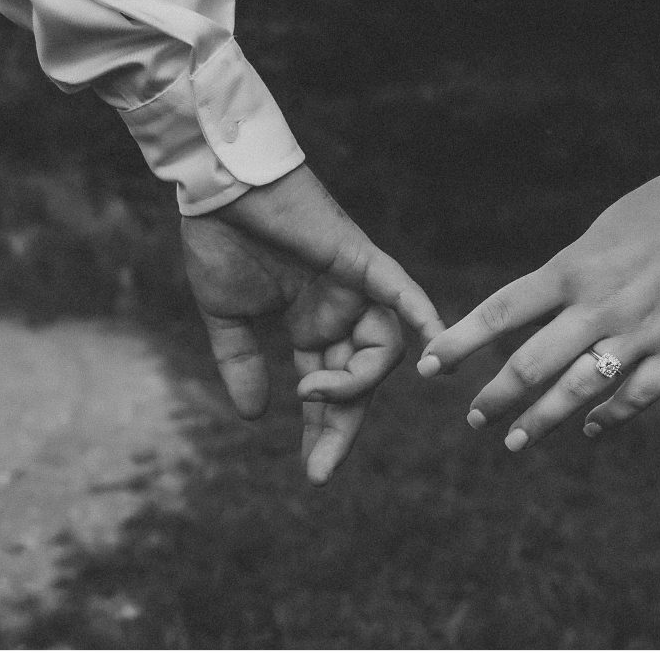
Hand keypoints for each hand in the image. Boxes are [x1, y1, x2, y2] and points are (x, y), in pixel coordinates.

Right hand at [181, 166, 417, 481]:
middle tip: (320, 468)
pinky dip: (423, 317)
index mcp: (313, 327)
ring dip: (352, 383)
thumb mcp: (229, 320)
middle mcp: (342, 313)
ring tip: (310, 390)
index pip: (330, 389)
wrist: (219, 188)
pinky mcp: (362, 262)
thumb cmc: (222, 242)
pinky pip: (403, 292)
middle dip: (342, 427)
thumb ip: (243, 365)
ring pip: (381, 351)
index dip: (326, 430)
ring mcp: (356, 289)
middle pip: (361, 381)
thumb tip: (254, 417)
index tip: (315, 472)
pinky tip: (439, 350)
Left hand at [417, 157, 659, 449]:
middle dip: (495, 397)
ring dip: (541, 421)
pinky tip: (592, 430)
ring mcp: (643, 330)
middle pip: (531, 364)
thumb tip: (540, 306)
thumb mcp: (605, 229)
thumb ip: (571, 272)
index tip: (430, 367)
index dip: (461, 342)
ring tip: (515, 442)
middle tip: (473, 420)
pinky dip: (611, 416)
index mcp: (574, 267)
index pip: (501, 311)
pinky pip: (639, 394)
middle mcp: (600, 304)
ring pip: (578, 391)